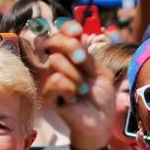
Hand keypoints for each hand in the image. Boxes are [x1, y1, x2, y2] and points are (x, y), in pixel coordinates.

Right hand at [41, 22, 116, 149]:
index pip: (61, 33)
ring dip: (75, 75)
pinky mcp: (48, 95)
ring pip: (55, 61)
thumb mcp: (100, 72)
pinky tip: (75, 98)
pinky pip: (55, 81)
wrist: (101, 121)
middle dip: (71, 47)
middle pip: (53, 41)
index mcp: (72, 56)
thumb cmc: (101, 98)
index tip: (77, 30)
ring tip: (83, 90)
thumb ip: (88, 55)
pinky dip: (69, 88)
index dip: (66, 27)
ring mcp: (52, 79)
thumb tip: (78, 35)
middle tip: (83, 62)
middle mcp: (59, 64)